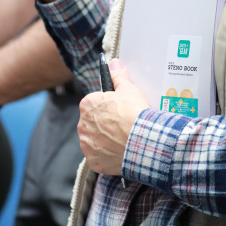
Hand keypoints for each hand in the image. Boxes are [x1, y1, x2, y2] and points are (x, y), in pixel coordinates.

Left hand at [78, 59, 149, 174]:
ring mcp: (87, 145)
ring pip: (94, 139)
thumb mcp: (128, 89)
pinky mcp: (94, 161)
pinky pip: (99, 156)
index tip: (118, 107)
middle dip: (105, 122)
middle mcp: (82, 125)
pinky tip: (120, 149)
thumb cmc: (134, 114)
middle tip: (123, 122)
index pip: (94, 102)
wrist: (143, 142)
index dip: (108, 104)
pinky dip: (108, 154)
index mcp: (87, 105)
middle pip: (93, 121)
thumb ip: (118, 76)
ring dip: (105, 138)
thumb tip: (114, 64)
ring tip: (123, 137)